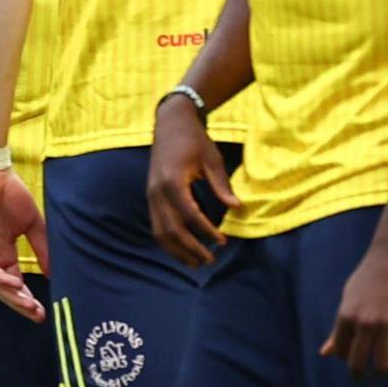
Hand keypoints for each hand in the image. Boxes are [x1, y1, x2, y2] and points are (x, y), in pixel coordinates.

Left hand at [0, 170, 46, 319]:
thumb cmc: (12, 195)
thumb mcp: (34, 226)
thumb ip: (43, 249)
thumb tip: (55, 273)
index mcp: (5, 254)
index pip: (15, 284)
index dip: (28, 298)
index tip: (43, 312)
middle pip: (4, 290)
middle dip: (21, 304)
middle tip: (38, 315)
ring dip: (12, 295)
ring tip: (30, 305)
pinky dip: (0, 277)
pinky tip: (15, 285)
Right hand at [147, 97, 231, 265]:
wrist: (170, 123)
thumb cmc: (194, 139)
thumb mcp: (212, 158)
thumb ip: (221, 186)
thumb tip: (236, 208)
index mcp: (173, 181)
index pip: (189, 215)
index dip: (206, 231)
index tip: (222, 241)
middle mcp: (157, 191)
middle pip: (171, 230)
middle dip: (190, 249)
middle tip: (210, 260)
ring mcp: (151, 196)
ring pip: (159, 233)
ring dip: (176, 251)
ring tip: (195, 263)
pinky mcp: (151, 197)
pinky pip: (156, 226)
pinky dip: (168, 241)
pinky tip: (182, 249)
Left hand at [323, 234, 387, 376]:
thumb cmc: (368, 277)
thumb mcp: (347, 299)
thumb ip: (338, 329)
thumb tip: (325, 354)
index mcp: (346, 316)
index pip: (340, 352)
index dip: (345, 359)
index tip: (352, 356)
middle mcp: (365, 323)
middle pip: (358, 364)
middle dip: (359, 376)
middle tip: (363, 376)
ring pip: (382, 365)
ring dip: (381, 372)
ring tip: (383, 369)